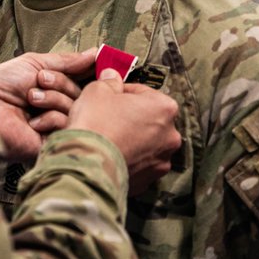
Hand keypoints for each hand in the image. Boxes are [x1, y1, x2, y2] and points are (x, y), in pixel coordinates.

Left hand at [0, 51, 96, 161]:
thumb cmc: (1, 84)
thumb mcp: (35, 63)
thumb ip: (66, 61)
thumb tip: (94, 53)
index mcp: (54, 90)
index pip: (82, 81)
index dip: (88, 73)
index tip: (97, 63)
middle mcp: (57, 108)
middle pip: (82, 95)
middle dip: (60, 83)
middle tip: (40, 81)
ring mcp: (56, 128)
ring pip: (76, 110)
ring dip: (53, 100)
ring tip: (31, 99)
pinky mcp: (52, 144)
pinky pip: (67, 127)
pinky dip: (50, 119)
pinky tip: (33, 122)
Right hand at [68, 69, 180, 194]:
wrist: (87, 166)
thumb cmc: (96, 123)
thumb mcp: (98, 90)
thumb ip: (109, 81)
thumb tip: (112, 77)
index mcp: (165, 108)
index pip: (143, 92)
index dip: (122, 92)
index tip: (108, 97)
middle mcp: (171, 136)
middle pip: (149, 119)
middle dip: (131, 117)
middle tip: (107, 117)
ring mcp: (161, 162)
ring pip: (146, 144)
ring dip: (131, 139)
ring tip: (108, 139)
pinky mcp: (149, 182)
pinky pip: (139, 165)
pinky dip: (128, 159)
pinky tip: (110, 156)